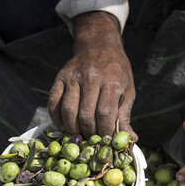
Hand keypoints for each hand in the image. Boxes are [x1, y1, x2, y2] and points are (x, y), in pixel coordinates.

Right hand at [48, 11, 137, 139]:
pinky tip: (63, 125)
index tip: (105, 138)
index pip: (105, 113)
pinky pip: (54, 101)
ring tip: (79, 133)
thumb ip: (125, 115)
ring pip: (69, 109)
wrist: (99, 46)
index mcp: (112, 81)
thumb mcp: (127, 91)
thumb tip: (131, 139)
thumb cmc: (117, 72)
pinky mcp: (60, 77)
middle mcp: (91, 77)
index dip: (104, 131)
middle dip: (89, 131)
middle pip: (86, 114)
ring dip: (72, 127)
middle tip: (91, 137)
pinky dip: (56, 117)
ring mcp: (73, 76)